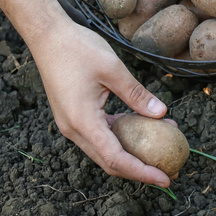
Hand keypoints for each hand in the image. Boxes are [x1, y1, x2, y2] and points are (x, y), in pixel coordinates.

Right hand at [31, 20, 172, 186]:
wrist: (46, 35)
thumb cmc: (77, 48)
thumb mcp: (113, 69)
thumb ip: (137, 94)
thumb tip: (162, 113)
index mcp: (82, 121)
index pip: (116, 159)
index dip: (142, 172)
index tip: (165, 179)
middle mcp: (73, 130)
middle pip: (109, 162)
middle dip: (139, 170)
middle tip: (168, 171)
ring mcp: (71, 124)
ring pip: (104, 151)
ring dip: (131, 153)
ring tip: (160, 147)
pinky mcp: (72, 116)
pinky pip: (99, 136)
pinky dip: (120, 138)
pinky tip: (141, 127)